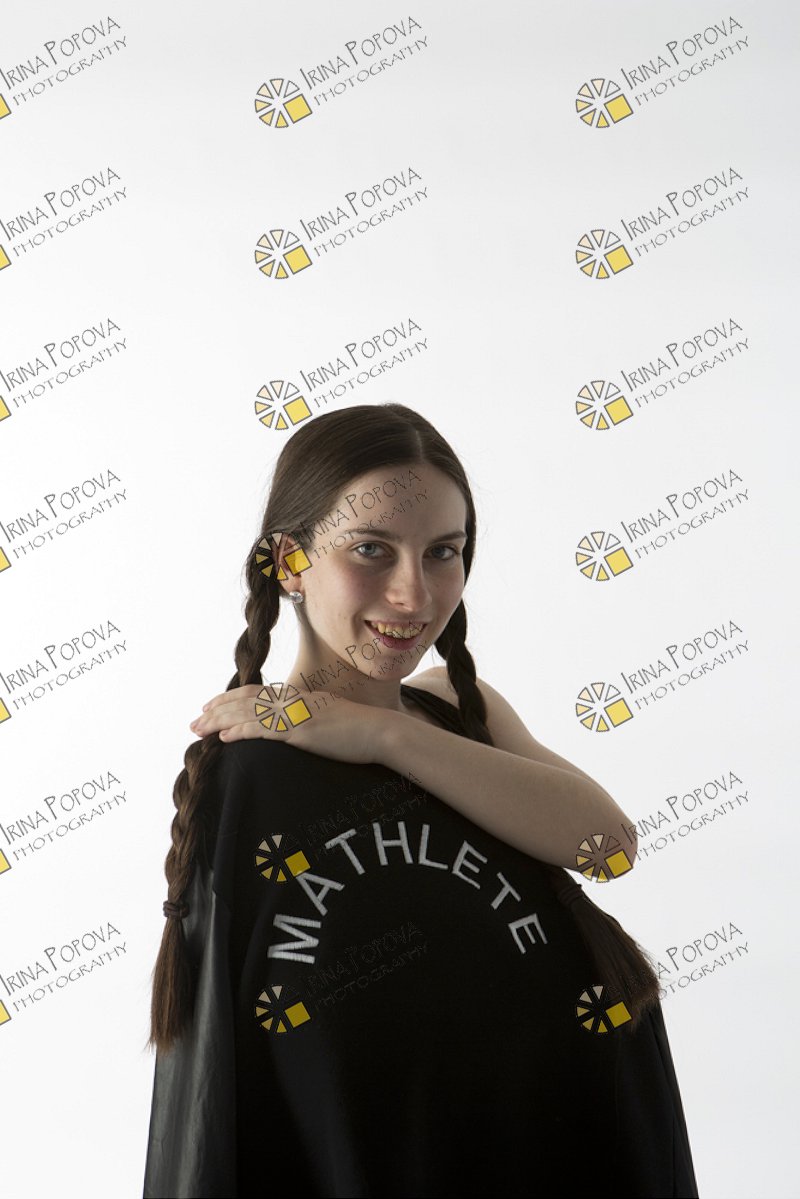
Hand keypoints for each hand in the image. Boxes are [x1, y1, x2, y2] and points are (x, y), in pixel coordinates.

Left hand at [189, 682, 393, 765]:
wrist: (380, 732)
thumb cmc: (357, 730)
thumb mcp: (327, 718)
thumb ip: (306, 718)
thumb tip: (292, 728)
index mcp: (298, 697)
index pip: (256, 693)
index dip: (230, 699)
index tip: (210, 708)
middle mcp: (293, 700)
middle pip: (245, 700)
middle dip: (217, 710)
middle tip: (195, 721)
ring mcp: (296, 714)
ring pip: (248, 713)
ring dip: (219, 721)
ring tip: (198, 729)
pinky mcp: (301, 730)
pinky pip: (264, 729)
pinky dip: (241, 731)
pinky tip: (225, 738)